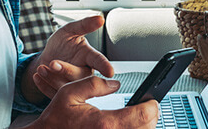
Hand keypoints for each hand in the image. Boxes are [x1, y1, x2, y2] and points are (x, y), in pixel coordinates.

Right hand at [21, 76, 158, 128]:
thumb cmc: (55, 119)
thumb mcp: (69, 93)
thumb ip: (94, 84)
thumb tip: (115, 84)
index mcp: (104, 123)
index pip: (143, 115)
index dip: (152, 105)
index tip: (151, 100)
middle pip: (148, 128)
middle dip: (152, 116)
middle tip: (149, 107)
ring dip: (145, 127)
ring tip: (141, 117)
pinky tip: (130, 126)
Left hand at [23, 16, 113, 101]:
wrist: (49, 56)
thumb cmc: (63, 44)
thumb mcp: (70, 30)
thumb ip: (84, 25)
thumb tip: (99, 18)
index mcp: (89, 57)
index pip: (99, 61)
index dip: (104, 66)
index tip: (109, 71)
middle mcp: (84, 73)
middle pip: (80, 76)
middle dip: (66, 70)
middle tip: (52, 63)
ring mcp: (73, 85)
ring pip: (67, 86)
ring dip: (52, 77)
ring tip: (41, 68)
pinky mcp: (61, 93)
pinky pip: (54, 93)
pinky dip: (43, 85)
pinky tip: (37, 76)